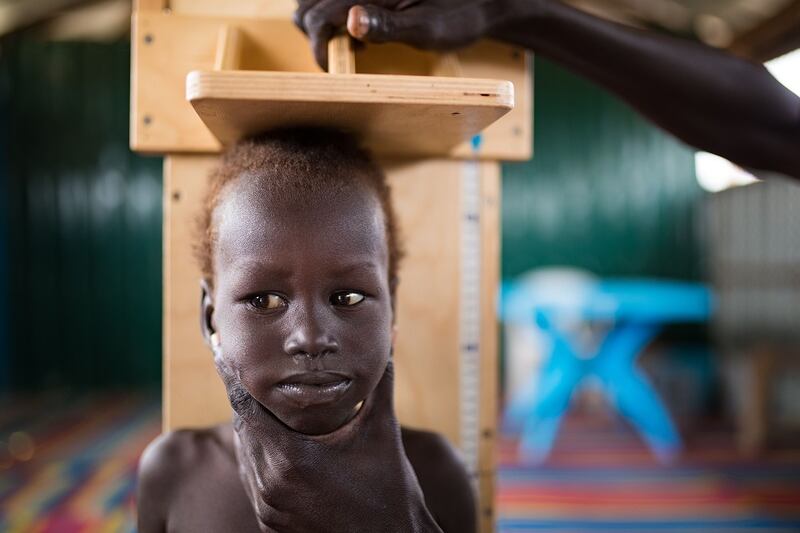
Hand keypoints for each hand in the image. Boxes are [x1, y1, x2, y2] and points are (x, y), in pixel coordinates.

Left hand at [214, 351, 441, 532]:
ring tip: (259, 406)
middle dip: (245, 401)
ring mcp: (270, 510)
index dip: (235, 380)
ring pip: (245, 457)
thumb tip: (386, 348)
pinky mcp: (272, 525)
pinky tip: (271, 445)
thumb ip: (379, 387)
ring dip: (249, 431)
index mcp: (292, 459)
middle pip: (241, 430)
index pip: (247, 408)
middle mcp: (272, 486)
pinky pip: (252, 483)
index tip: (227, 357)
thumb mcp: (382, 431)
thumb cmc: (389, 488)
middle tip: (246, 374)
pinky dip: (257, 459)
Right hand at [295, 0, 517, 69]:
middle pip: (308, 5)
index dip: (319, 46)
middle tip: (338, 56)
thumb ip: (388, 25)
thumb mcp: (427, 28)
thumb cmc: (460, 16)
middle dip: (314, 32)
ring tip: (348, 43)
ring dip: (320, 22)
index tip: (332, 67)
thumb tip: (351, 21)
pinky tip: (356, 28)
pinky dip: (333, 14)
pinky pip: (334, 1)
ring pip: (315, 0)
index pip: (319, 14)